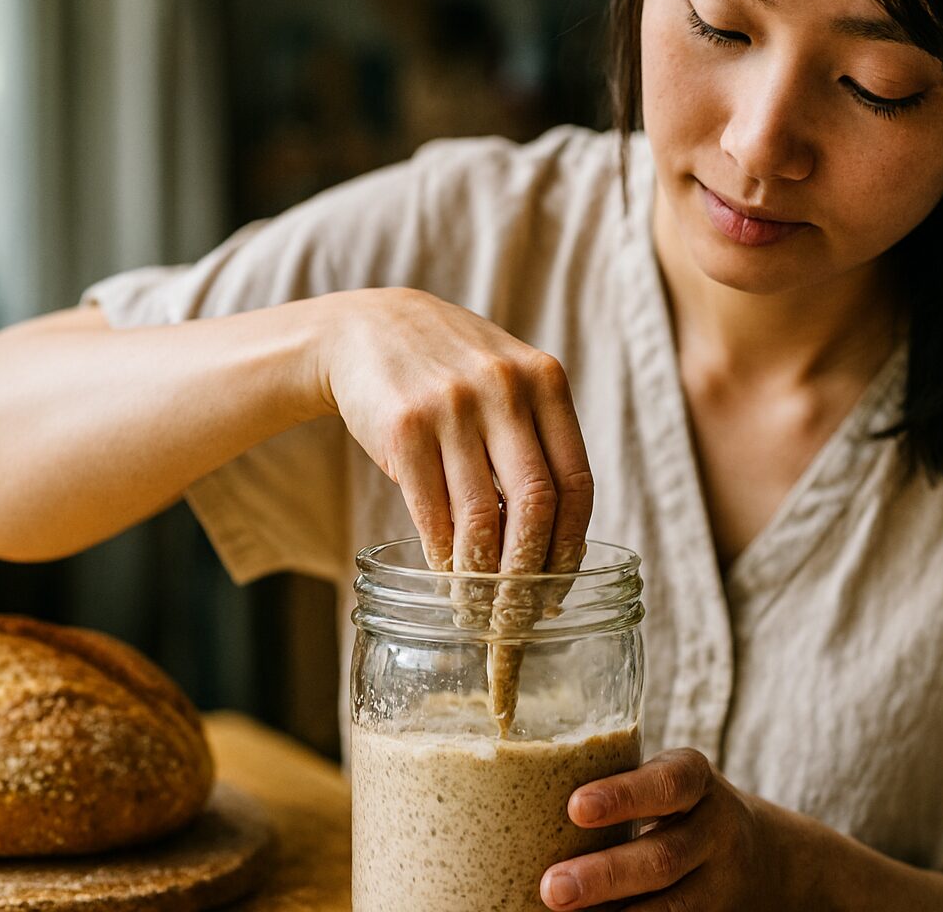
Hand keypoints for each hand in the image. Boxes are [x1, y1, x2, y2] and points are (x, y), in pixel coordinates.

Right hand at [318, 287, 592, 579]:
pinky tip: (447, 574)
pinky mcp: (404, 429)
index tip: (560, 584)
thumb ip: (538, 439)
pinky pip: (433, 513)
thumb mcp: (507, 381)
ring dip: (484, 576)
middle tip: (519, 612)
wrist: (366, 329)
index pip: (576, 482)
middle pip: (536, 505)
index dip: (571, 544)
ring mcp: (452, 407)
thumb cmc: (449, 369)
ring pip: (483, 517)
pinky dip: (444, 555)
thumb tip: (556, 541)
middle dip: (529, 572)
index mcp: (544, 380)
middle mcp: (504, 390)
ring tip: (481, 606)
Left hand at [541, 749, 774, 910]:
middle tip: (553, 887)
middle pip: (663, 857)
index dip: (623, 796)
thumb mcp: (663, 782)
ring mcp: (720, 880)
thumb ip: (615, 790)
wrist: (762, 852)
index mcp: (695, 779)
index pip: (667, 783)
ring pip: (672, 906)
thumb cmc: (678, 807)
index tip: (575, 807)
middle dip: (605, 875)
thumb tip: (523, 808)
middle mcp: (716, 828)